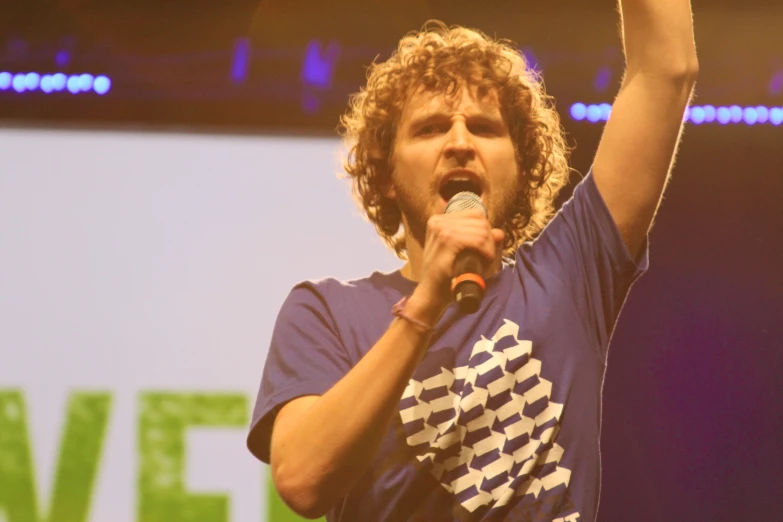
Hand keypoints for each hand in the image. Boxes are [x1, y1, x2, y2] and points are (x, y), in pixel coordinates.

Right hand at [407, 208, 504, 324]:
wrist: (430, 293)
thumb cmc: (445, 275)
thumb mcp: (461, 253)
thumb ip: (479, 241)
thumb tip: (499, 233)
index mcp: (439, 221)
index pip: (475, 214)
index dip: (485, 230)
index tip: (484, 247)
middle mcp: (438, 221)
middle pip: (479, 220)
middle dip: (489, 238)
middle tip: (487, 256)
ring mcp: (441, 229)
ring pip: (481, 230)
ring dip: (489, 246)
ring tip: (486, 260)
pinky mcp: (447, 240)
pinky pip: (478, 240)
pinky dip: (486, 250)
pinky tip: (486, 260)